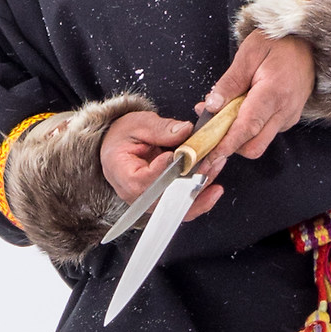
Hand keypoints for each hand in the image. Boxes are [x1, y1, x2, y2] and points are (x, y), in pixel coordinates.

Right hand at [98, 110, 225, 223]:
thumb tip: (184, 130)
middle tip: (208, 164)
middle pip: (164, 197)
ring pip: (176, 205)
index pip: (145, 179)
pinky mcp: (160, 201)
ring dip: (199, 190)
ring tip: (214, 169)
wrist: (116, 147)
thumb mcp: (139, 125)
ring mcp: (148, 201)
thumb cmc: (122, 137)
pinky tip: (212, 189)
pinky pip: (180, 206)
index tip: (179, 156)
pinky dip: (198, 198)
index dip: (165, 169)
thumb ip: (161, 129)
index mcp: (123, 174)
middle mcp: (135, 194)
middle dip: (189, 182)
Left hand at [194, 30, 315, 178]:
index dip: (226, 145)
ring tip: (221, 117)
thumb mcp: (249, 53)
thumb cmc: (279, 43)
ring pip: (258, 143)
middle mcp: (285, 110)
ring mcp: (289, 117)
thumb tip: (211, 106)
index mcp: (274, 92)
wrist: (308, 42)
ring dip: (237, 138)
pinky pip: (265, 134)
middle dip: (229, 147)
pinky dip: (247, 130)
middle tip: (208, 134)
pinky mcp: (288, 119)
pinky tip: (238, 113)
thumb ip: (229, 82)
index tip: (209, 155)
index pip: (248, 128)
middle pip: (253, 146)